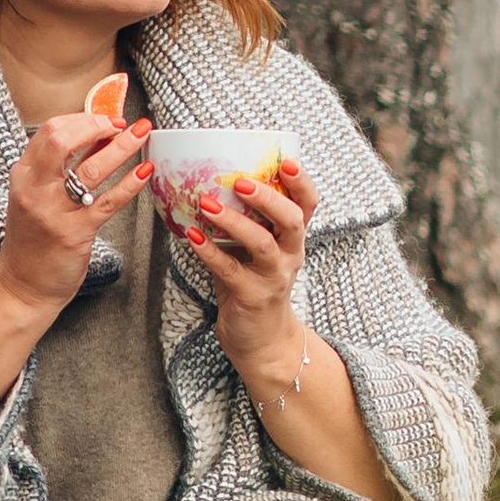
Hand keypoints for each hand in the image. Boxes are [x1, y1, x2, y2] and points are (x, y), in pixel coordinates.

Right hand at [0, 108, 149, 343]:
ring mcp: (53, 211)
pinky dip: (129, 184)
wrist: (23, 286)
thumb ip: (60, 167)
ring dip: (121, 147)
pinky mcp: (74, 233)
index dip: (82, 118)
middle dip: (97, 125)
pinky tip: (145, 172)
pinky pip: (108, 202)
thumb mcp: (37, 196)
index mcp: (23, 175)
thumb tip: (96, 135)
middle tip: (122, 122)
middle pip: (63, 140)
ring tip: (142, 133)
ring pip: (91, 169)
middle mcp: (35, 189)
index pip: (50, 131)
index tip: (106, 116)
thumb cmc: (33, 240)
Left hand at [192, 159, 314, 396]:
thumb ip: (243, 221)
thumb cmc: (253, 286)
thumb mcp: (255, 251)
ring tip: (206, 204)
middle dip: (267, 197)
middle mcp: (290, 256)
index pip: (308, 204)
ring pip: (262, 244)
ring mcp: (274, 278)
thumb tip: (207, 181)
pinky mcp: (252, 298)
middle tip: (239, 181)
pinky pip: (230, 270)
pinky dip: (209, 251)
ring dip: (233, 221)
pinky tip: (191, 236)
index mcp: (292, 239)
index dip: (301, 181)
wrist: (261, 340)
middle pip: (291, 220)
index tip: (285, 160)